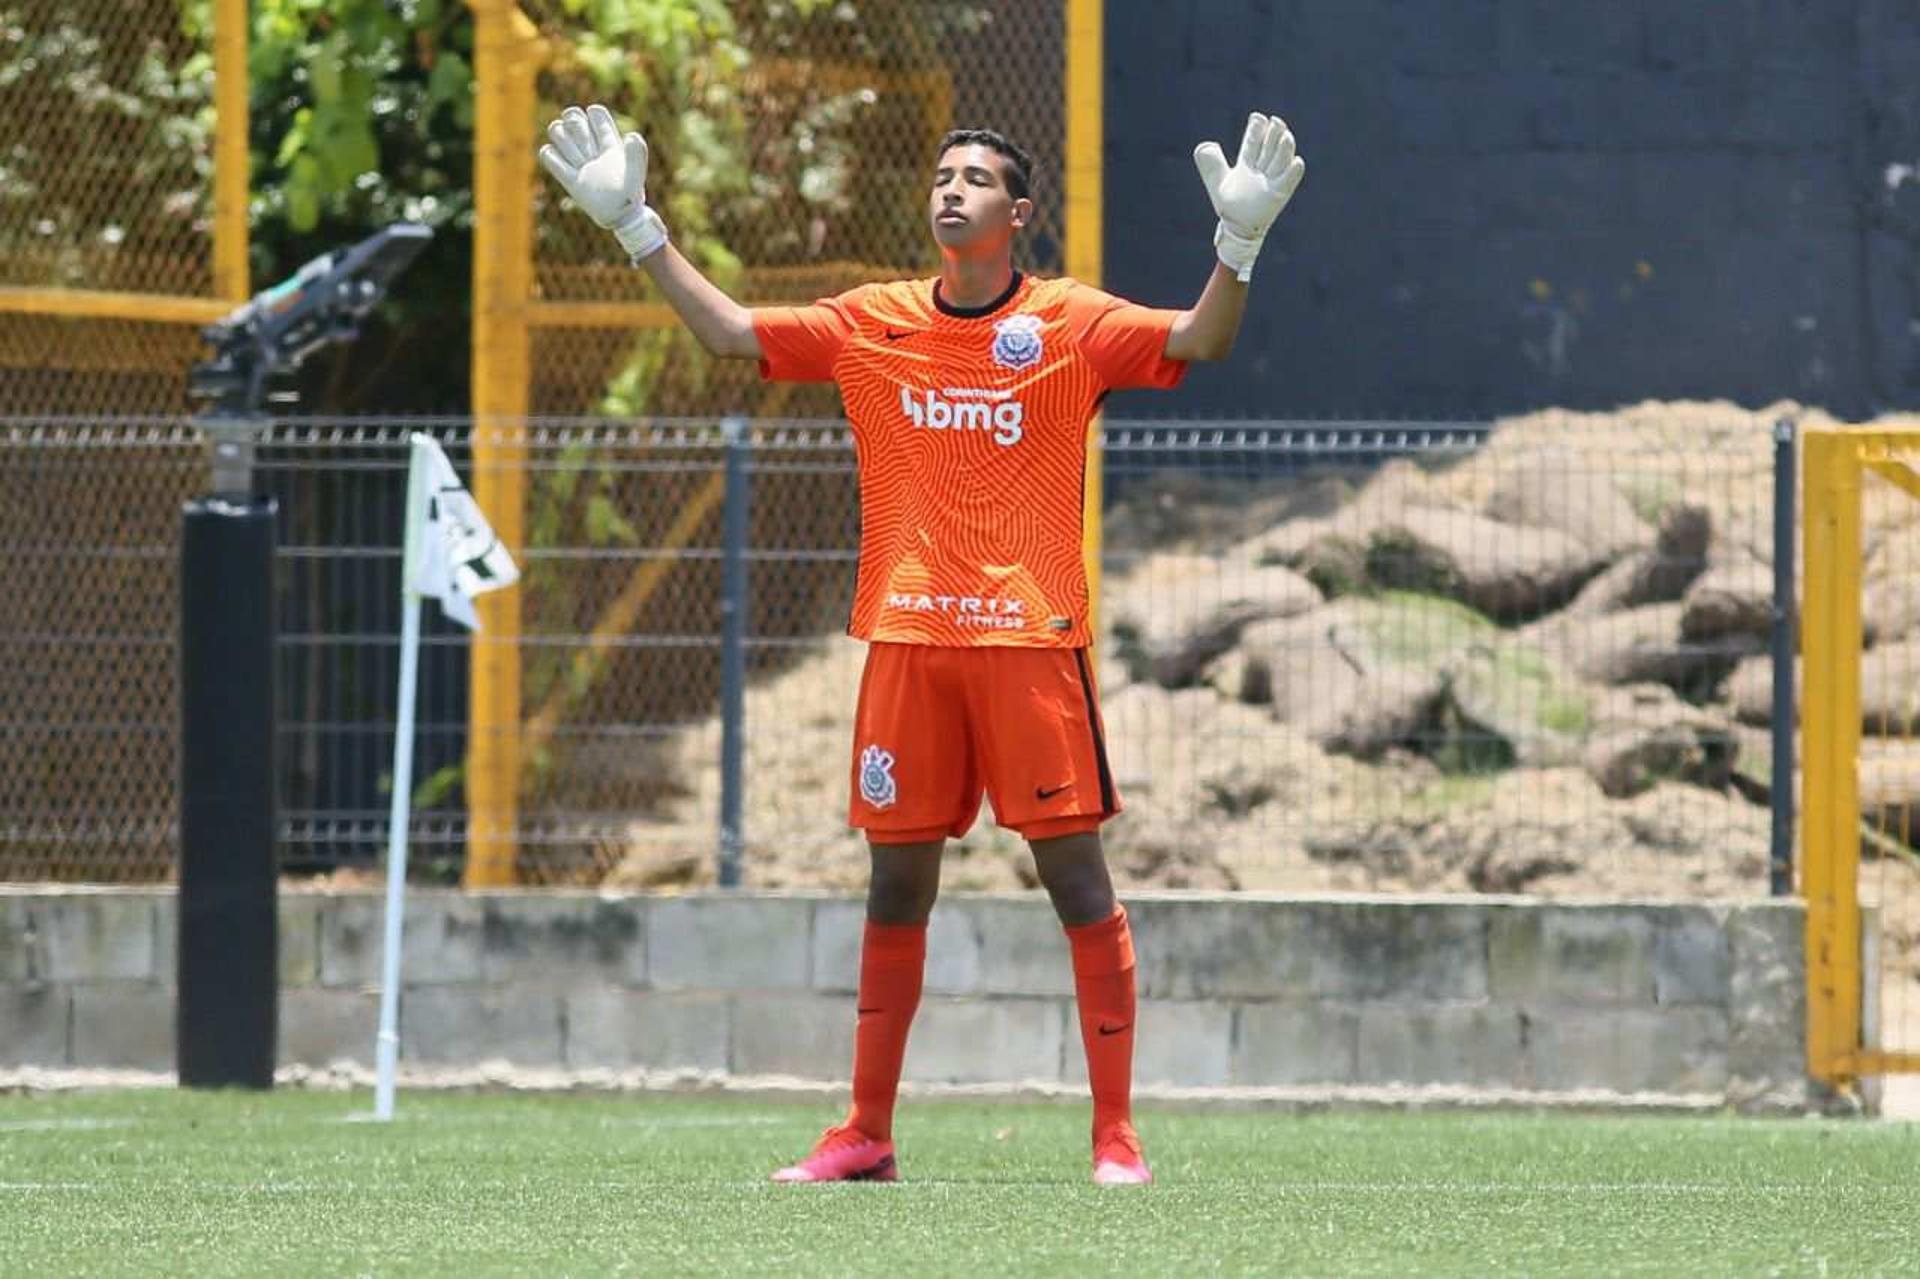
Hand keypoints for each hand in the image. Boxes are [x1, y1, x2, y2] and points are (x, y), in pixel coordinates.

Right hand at [538, 103, 668, 262]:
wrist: (619, 220)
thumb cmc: (630, 197)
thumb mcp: (636, 175)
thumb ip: (637, 156)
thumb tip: (632, 136)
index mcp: (611, 144)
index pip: (597, 114)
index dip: (594, 115)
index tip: (598, 131)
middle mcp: (593, 150)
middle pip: (573, 119)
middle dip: (574, 124)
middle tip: (585, 145)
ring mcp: (579, 163)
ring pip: (558, 132)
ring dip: (562, 138)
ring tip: (576, 158)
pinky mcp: (569, 179)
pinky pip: (548, 156)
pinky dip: (548, 155)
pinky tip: (560, 164)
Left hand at [1192, 112, 1304, 281]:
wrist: (1237, 229)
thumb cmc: (1229, 205)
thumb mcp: (1217, 181)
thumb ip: (1210, 163)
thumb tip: (1205, 145)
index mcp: (1247, 163)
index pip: (1253, 143)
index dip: (1256, 130)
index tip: (1257, 117)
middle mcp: (1262, 169)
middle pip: (1269, 148)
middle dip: (1272, 134)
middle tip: (1275, 120)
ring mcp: (1271, 181)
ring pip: (1280, 161)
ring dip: (1284, 148)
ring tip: (1285, 135)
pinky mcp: (1279, 196)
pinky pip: (1288, 183)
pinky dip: (1293, 173)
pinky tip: (1297, 161)